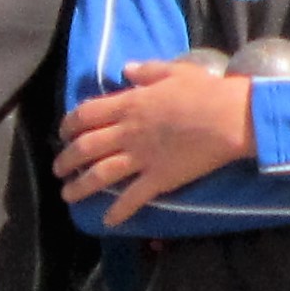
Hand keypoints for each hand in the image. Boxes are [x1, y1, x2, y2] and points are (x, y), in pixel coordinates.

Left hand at [56, 55, 258, 218]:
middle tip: (59, 168)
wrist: (230, 117)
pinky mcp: (159, 178)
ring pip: (100, 175)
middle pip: (85, 147)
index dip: (69, 125)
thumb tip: (126, 70)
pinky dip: (118, 211)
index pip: (85, 114)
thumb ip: (147, 71)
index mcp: (129, 104)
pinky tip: (108, 221)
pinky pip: (132, 198)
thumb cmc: (206, 90)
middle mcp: (128, 131)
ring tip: (68, 194)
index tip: (64, 133)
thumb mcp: (174, 71)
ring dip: (80, 186)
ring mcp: (142, 157)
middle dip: (66, 159)